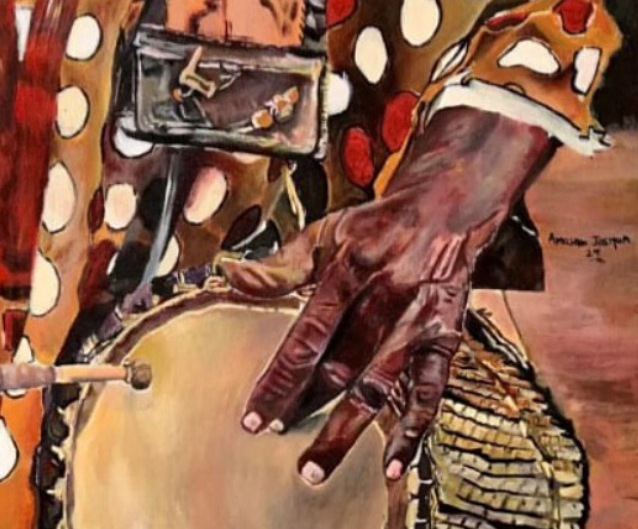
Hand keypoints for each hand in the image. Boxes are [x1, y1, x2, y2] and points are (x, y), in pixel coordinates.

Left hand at [220, 106, 551, 485]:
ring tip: (317, 467)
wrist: (445, 208)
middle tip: (276, 439)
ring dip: (347, 431)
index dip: (279, 379)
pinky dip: (412, 433)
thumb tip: (230, 276)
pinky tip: (394, 465)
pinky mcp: (444, 339)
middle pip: (339, 366)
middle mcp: (385, 297)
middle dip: (304, 406)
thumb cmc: (377, 225)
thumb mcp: (327, 231)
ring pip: (378, 387)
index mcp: (350, 268)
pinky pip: (429, 394)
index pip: (307, 335)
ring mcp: (417, 323)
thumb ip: (281, 264)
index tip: (254, 415)